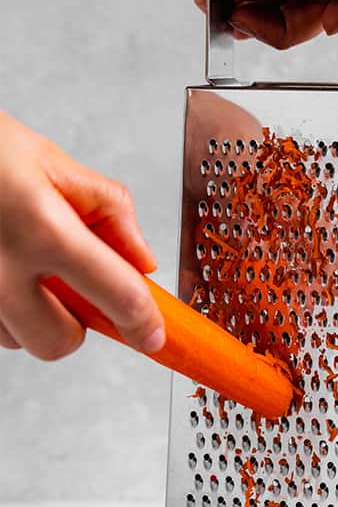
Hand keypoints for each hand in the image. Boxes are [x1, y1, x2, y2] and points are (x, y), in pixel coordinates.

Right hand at [0, 112, 163, 359]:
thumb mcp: (53, 163)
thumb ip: (109, 213)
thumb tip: (141, 261)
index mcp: (42, 230)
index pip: (117, 296)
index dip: (144, 324)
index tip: (153, 336)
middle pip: (57, 343)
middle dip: (76, 326)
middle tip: (74, 290)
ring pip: (14, 339)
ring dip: (30, 316)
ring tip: (20, 264)